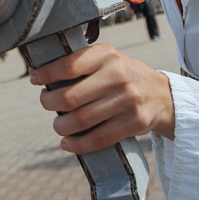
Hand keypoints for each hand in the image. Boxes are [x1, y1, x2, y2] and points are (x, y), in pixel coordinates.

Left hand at [29, 43, 175, 151]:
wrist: (162, 96)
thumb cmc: (124, 76)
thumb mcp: (108, 60)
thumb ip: (80, 64)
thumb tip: (38, 75)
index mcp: (108, 54)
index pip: (69, 66)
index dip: (47, 75)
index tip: (35, 80)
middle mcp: (118, 75)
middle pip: (70, 97)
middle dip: (50, 103)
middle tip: (47, 104)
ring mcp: (128, 100)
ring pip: (81, 120)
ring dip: (61, 127)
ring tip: (58, 125)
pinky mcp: (134, 122)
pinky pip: (98, 138)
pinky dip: (78, 145)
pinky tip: (67, 143)